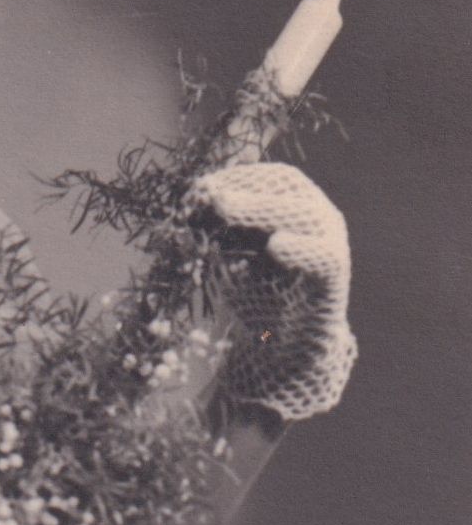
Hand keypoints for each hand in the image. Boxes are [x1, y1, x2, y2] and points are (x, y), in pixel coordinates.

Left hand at [191, 160, 355, 421]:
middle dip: (242, 189)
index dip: (234, 178)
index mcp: (293, 204)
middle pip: (284, 189)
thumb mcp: (228, 257)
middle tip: (206, 195)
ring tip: (224, 209)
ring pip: (302, 215)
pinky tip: (275, 245)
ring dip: (260, 209)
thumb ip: (216, 231)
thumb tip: (190, 203)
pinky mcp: (333, 275)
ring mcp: (328, 241)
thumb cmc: (256, 294)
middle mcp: (316, 215)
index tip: (196, 188)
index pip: (268, 179)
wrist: (282, 346)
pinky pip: (322, 257)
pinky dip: (301, 249)